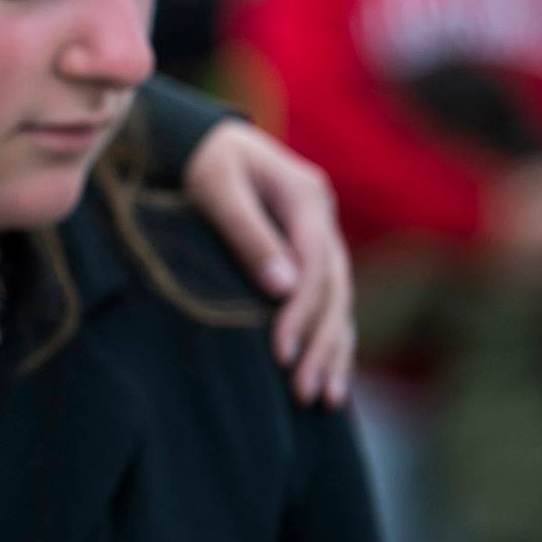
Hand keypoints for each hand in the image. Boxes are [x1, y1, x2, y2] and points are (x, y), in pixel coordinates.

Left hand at [182, 121, 355, 407]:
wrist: (203, 141)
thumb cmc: (202, 162)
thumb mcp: (216, 188)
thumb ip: (246, 233)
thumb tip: (282, 288)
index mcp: (307, 197)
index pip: (315, 265)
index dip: (301, 312)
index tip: (279, 353)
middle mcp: (323, 218)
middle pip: (334, 290)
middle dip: (320, 344)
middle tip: (303, 392)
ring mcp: (321, 237)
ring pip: (339, 301)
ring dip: (333, 351)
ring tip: (323, 400)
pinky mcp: (309, 254)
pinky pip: (328, 302)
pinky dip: (329, 338)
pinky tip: (328, 377)